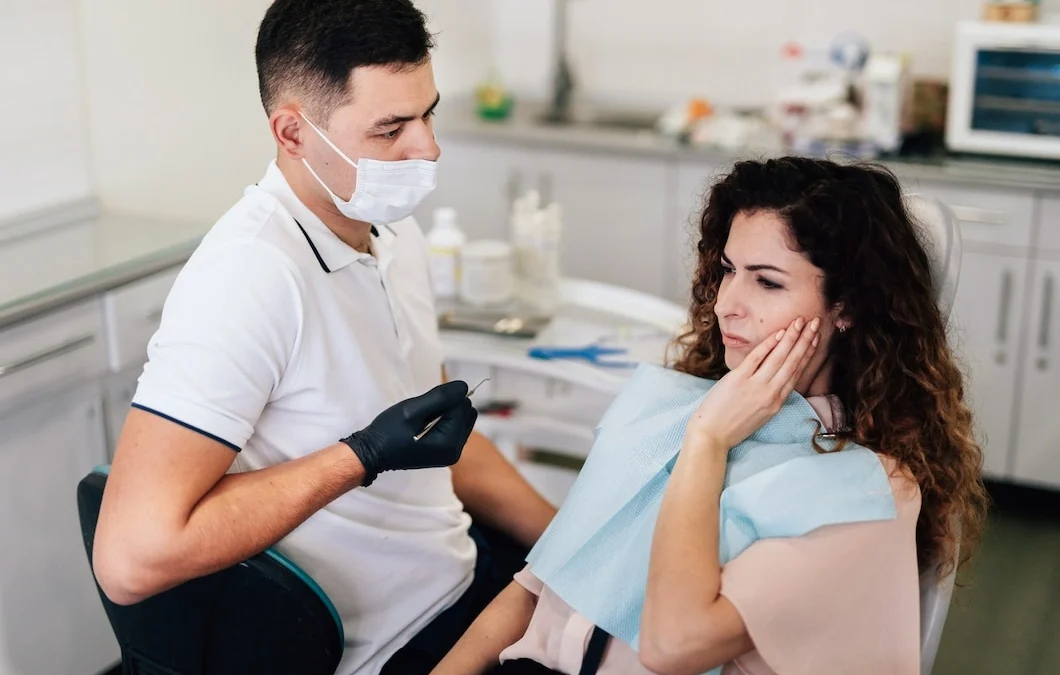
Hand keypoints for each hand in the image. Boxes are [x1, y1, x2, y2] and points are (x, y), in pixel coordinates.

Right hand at [341, 381, 478, 485]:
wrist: (373, 453)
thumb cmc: (389, 431)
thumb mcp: (412, 410)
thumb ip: (440, 397)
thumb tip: (464, 386)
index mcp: (450, 444)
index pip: (463, 406)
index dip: (444, 399)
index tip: (424, 406)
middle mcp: (456, 451)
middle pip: (466, 412)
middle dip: (448, 406)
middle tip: (423, 414)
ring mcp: (452, 453)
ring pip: (462, 418)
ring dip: (446, 413)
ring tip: (423, 421)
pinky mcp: (446, 452)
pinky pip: (455, 426)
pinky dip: (443, 421)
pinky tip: (426, 426)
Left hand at [687, 317, 819, 450]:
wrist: (711, 435)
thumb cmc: (733, 425)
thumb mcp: (760, 413)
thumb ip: (770, 395)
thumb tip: (776, 375)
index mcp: (777, 402)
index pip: (797, 372)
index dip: (808, 353)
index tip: (815, 338)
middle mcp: (771, 393)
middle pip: (793, 362)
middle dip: (806, 340)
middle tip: (816, 322)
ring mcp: (755, 386)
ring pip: (779, 357)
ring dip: (792, 337)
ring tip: (801, 321)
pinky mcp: (738, 380)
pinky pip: (757, 358)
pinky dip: (769, 344)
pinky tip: (779, 332)